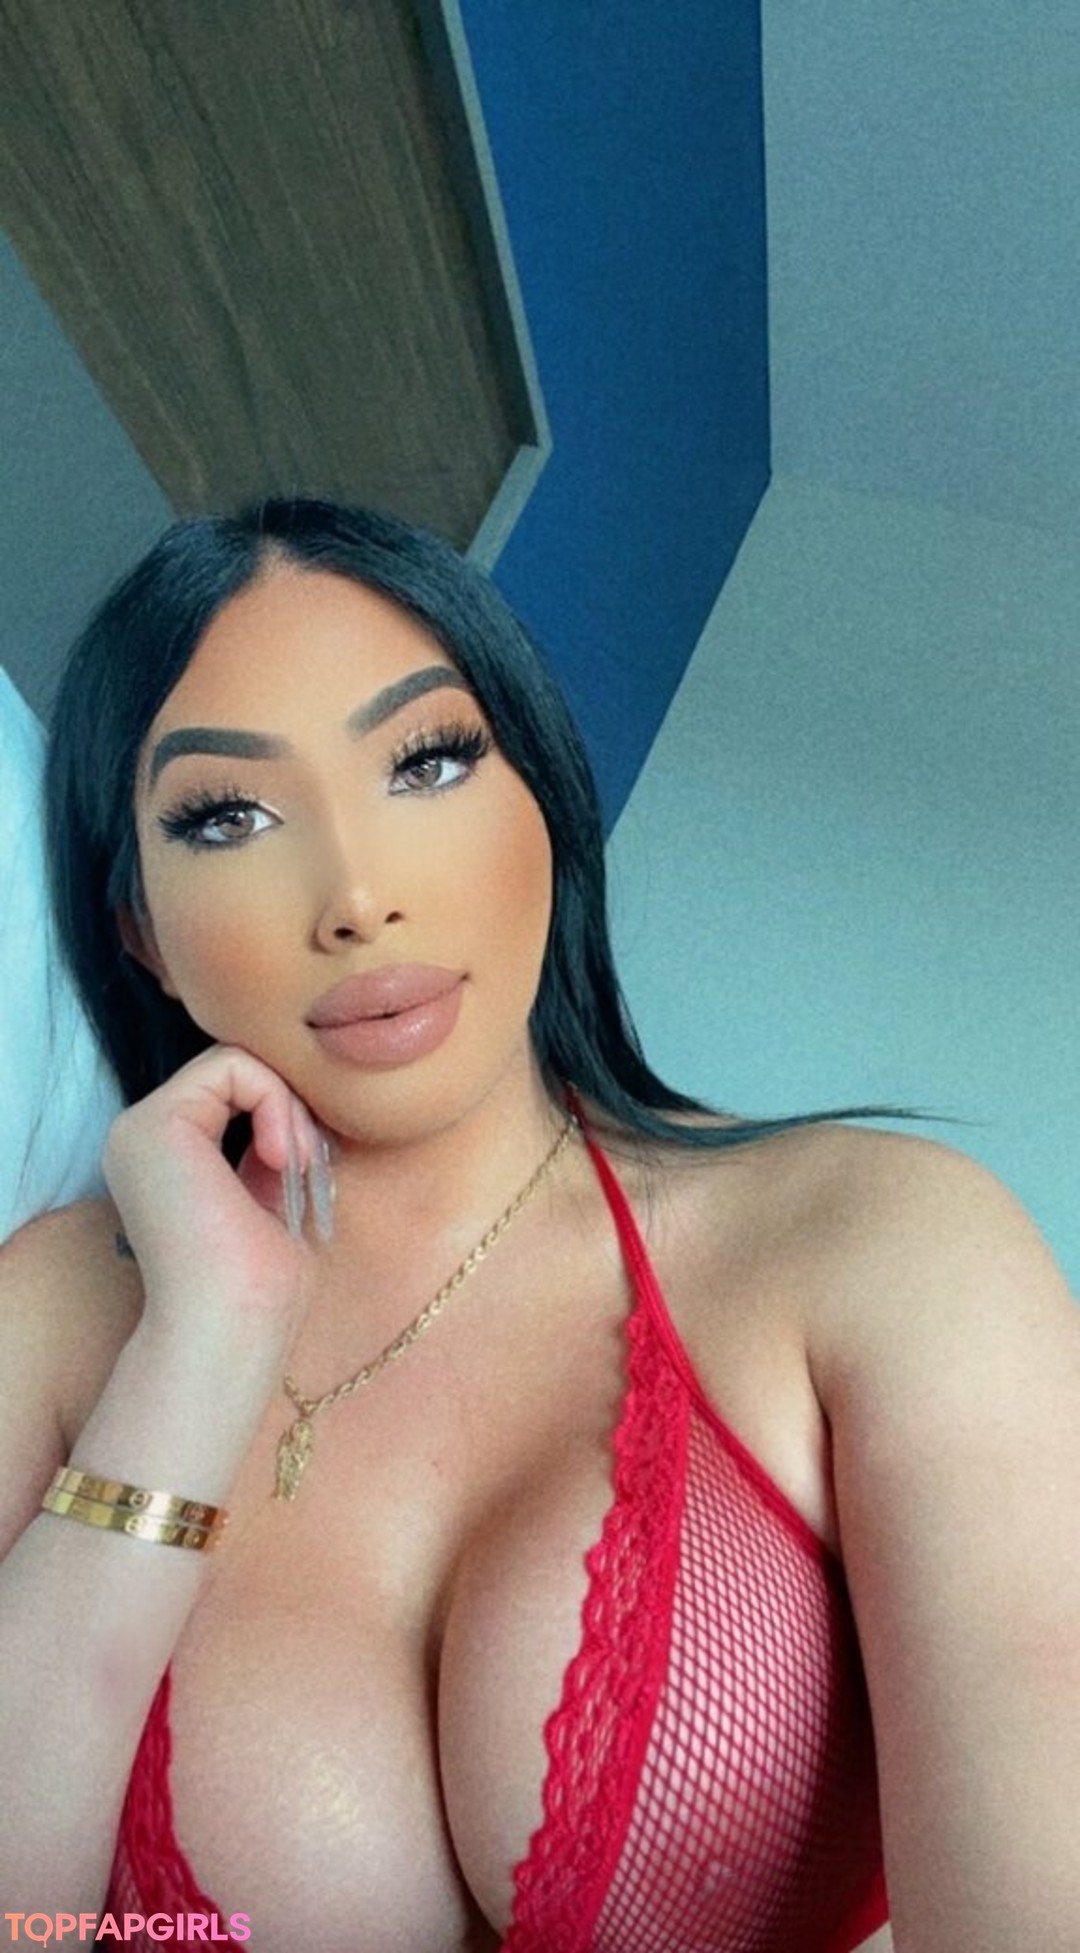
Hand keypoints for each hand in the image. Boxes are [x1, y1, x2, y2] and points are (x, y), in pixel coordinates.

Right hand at [103, 1045, 324, 1350]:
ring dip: (285, 1105)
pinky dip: (275, 1099)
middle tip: (304, 1161)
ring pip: (237, 1063)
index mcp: (168, 1159)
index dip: (284, 1113)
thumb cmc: (261, 1285)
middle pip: (236, 1072)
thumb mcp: (273, 1198)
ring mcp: (140, 1128)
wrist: (234, 1323)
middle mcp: (143, 1138)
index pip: (235, 1091)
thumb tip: (303, 1108)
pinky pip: (232, 1065)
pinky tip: (280, 1155)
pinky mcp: (155, 1124)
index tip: (305, 1165)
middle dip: (289, 1105)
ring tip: (293, 1161)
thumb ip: (272, 1150)